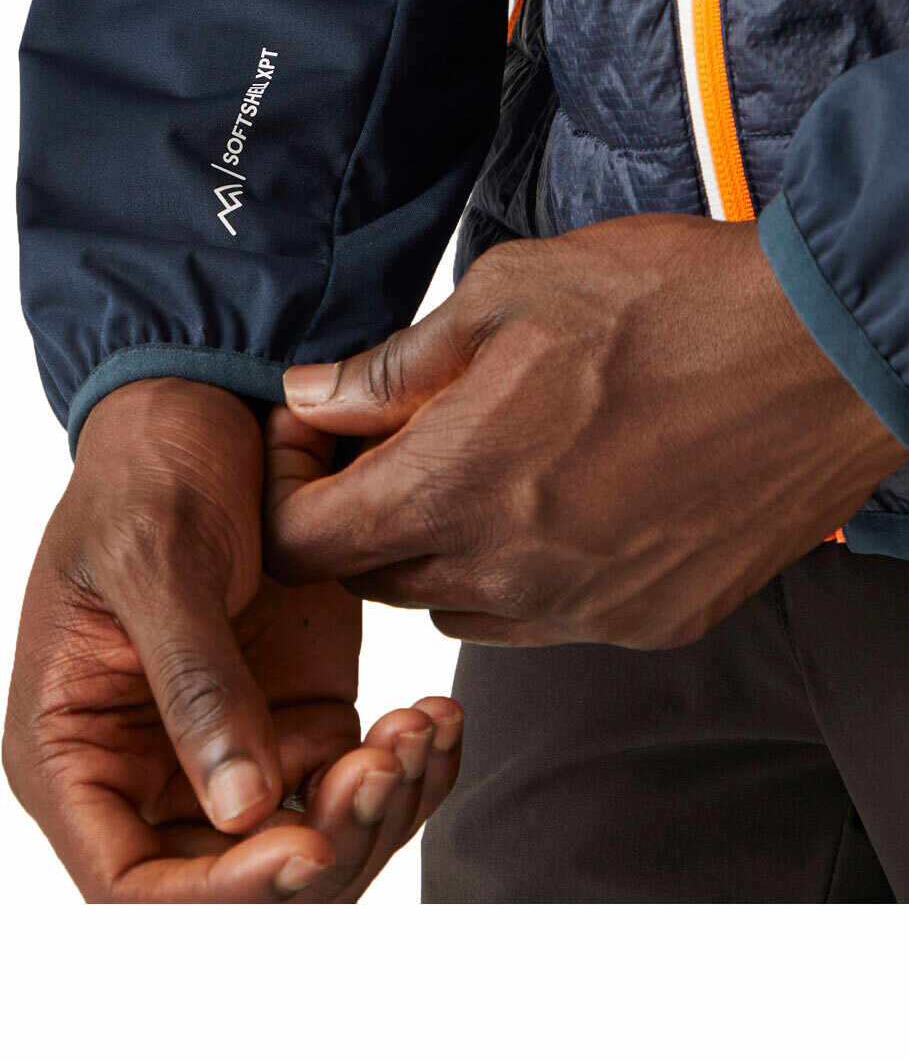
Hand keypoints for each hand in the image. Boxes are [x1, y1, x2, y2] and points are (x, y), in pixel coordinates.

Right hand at [2, 379, 462, 900]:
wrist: (212, 412)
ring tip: (419, 728)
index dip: (219, 893)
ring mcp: (236, 748)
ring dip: (378, 808)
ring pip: (312, 845)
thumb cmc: (148, 470)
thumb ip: (192, 682)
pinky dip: (406, 769)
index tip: (305, 847)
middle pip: (236, 883)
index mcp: (76, 750)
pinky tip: (434, 717)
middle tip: (383, 766)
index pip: (131, 885)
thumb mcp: (156, 563)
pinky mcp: (300, 718)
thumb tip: (238, 809)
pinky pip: (357, 785)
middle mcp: (153, 770)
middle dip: (323, 848)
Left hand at [273, 215, 908, 648]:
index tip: (317, 439)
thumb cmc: (671, 304)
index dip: (287, 489)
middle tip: (398, 438)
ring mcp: (585, 611)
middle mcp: (509, 575)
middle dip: (359, 515)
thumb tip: (314, 399)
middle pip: (372, 580)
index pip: (301, 543)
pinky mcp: (651, 621)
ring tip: (487, 466)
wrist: (829, 354)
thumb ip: (394, 366)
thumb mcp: (507, 293)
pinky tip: (569, 500)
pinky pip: (546, 620)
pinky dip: (527, 574)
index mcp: (455, 487)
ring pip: (456, 609)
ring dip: (440, 549)